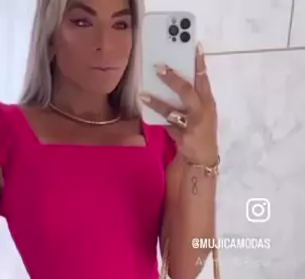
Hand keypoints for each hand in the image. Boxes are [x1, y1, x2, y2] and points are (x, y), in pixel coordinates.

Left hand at [141, 44, 217, 165]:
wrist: (202, 159)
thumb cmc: (201, 130)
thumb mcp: (202, 111)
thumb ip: (193, 97)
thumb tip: (174, 77)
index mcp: (208, 102)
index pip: (204, 78)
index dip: (200, 62)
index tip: (194, 45)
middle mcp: (202, 111)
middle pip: (187, 91)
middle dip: (173, 79)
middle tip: (159, 67)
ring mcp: (192, 125)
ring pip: (173, 111)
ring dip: (157, 102)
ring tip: (143, 94)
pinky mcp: (182, 137)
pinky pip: (166, 125)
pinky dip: (156, 119)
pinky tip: (146, 110)